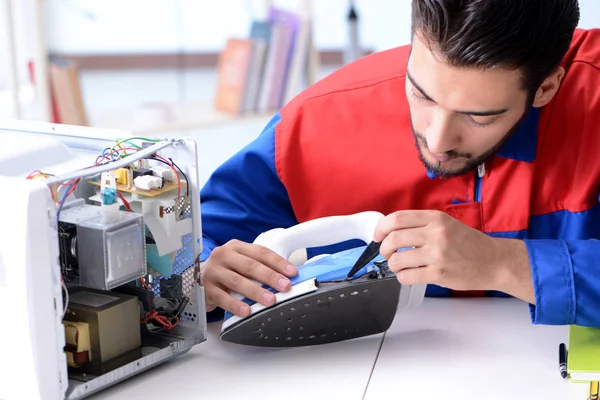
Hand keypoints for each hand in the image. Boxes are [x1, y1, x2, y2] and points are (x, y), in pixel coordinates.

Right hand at [200, 239, 297, 317]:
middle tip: (285, 286)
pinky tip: (247, 311)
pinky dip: (235, 305)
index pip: (260, 252)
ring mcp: (213, 271)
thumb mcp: (239, 262)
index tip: (292, 272)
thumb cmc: (225, 271)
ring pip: (237, 281)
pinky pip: (222, 298)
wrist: (195, 280)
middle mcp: (224, 255)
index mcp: (236, 247)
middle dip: (270, 277)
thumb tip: (285, 278)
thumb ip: (258, 266)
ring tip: (270, 300)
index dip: (278, 262)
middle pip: (250, 266)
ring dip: (256, 291)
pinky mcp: (205, 288)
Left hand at [373, 210, 533, 300]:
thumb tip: (391, 233)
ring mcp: (438, 254)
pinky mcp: (439, 274)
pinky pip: (407, 276)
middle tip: (386, 254)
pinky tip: (409, 275)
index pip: (397, 218)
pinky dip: (402, 277)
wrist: (494, 261)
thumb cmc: (469, 244)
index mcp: (435, 218)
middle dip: (383, 249)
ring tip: (400, 266)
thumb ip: (421, 225)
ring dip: (393, 265)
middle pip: (393, 239)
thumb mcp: (446, 224)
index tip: (378, 236)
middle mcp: (436, 234)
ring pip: (397, 260)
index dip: (381, 228)